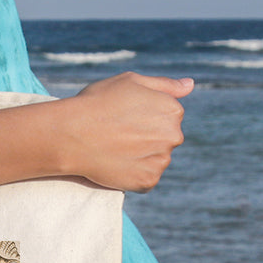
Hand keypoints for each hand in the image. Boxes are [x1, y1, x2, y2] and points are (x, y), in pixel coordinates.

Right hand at [58, 72, 193, 191]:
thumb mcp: (131, 82)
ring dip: (141, 157)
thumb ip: (165, 85)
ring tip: (116, 150)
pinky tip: (116, 164)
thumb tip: (191, 85)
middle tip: (118, 135)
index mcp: (173, 110)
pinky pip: (146, 179)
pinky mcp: (148, 181)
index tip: (124, 118)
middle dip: (147, 138)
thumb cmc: (98, 103)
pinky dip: (134, 174)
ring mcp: (161, 160)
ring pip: (156, 160)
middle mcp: (173, 135)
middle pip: (164, 139)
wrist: (71, 134)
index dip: (144, 117)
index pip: (168, 117)